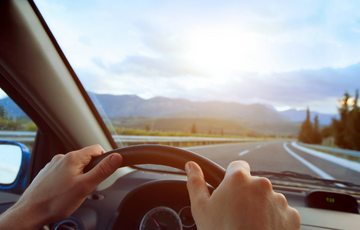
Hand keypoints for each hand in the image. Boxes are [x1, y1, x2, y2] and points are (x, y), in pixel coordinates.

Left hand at [0, 144, 122, 229]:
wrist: (29, 213)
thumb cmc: (55, 202)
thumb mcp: (85, 186)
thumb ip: (102, 171)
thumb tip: (116, 157)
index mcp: (72, 158)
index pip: (97, 149)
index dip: (104, 160)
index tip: (102, 173)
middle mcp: (62, 158)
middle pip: (86, 158)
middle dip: (91, 171)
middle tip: (86, 187)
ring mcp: (53, 165)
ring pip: (75, 166)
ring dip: (79, 176)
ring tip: (73, 192)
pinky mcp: (47, 174)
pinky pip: (64, 172)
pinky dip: (68, 180)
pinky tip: (63, 192)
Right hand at [185, 160, 300, 229]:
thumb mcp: (201, 208)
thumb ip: (196, 182)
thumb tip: (191, 166)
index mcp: (239, 179)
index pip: (238, 166)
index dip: (232, 178)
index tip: (230, 191)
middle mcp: (261, 184)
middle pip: (253, 184)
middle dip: (246, 195)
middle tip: (236, 215)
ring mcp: (279, 200)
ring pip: (267, 199)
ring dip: (261, 208)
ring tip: (250, 226)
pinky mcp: (292, 216)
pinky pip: (281, 213)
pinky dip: (274, 220)